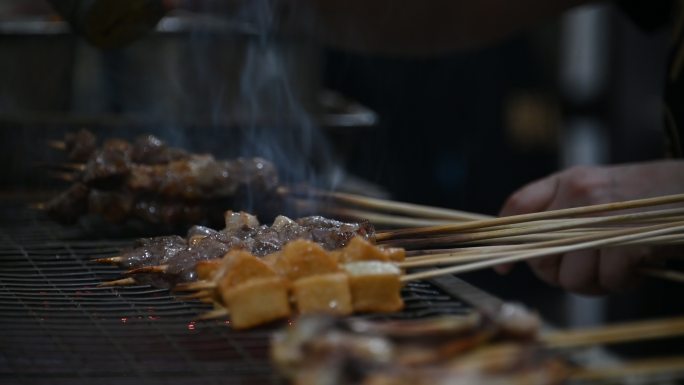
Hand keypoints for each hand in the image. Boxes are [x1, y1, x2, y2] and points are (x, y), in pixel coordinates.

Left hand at [495, 161, 683, 294]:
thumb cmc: (647, 199)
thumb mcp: (599, 189)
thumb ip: (563, 212)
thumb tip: (529, 253)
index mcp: (569, 181)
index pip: (519, 207)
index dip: (506, 240)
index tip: (504, 266)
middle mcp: (579, 195)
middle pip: (541, 256)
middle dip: (560, 273)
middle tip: (588, 269)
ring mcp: (603, 217)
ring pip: (572, 276)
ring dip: (595, 283)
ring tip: (616, 268)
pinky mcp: (628, 241)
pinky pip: (608, 281)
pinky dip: (622, 283)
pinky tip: (635, 267)